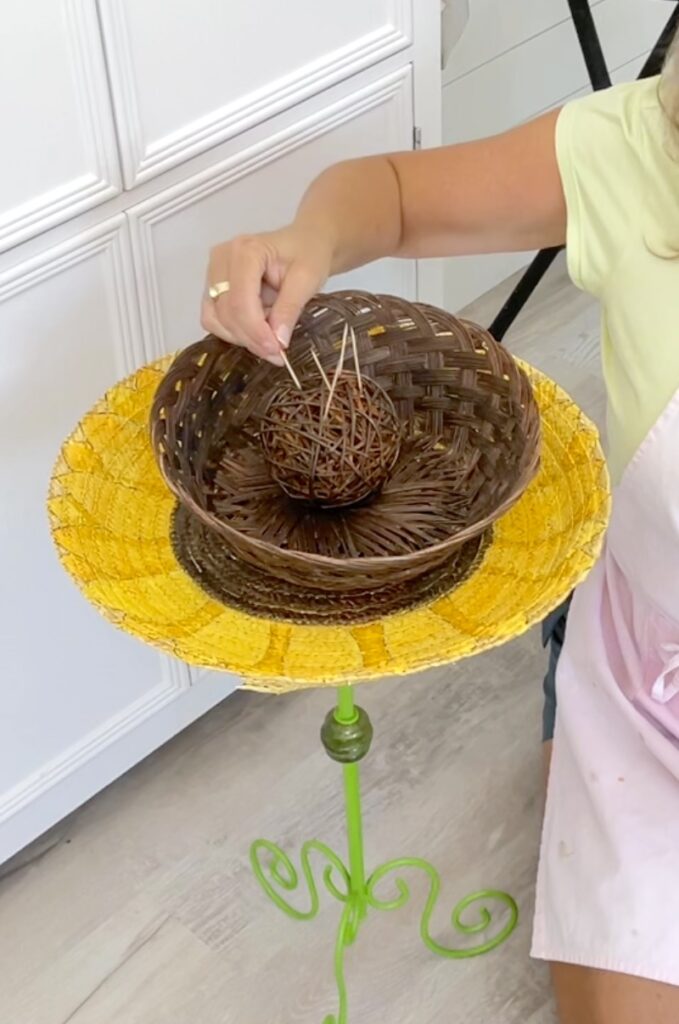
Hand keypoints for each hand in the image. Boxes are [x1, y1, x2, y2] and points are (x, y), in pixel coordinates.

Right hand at [201, 226, 332, 364]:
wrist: (305, 242)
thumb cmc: (309, 253)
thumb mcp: (308, 279)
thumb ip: (289, 309)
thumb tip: (277, 342)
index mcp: (245, 251)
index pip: (240, 302)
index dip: (256, 332)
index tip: (278, 351)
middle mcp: (222, 259)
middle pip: (226, 313)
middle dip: (251, 339)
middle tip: (278, 354)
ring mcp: (213, 272)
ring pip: (215, 319)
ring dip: (242, 337)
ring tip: (270, 340)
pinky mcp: (213, 286)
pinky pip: (214, 319)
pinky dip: (234, 332)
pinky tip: (258, 331)